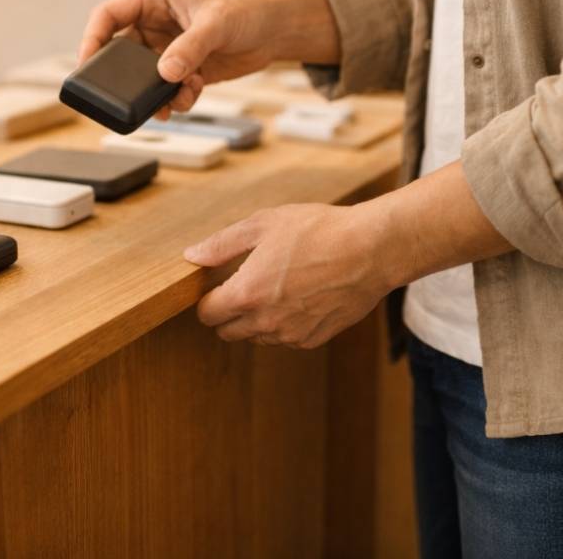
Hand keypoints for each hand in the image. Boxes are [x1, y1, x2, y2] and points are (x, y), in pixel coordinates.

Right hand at [78, 0, 339, 116]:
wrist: (275, 29)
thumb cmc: (247, 9)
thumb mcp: (217, 24)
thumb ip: (189, 47)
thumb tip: (164, 73)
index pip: (107, 16)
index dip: (91, 40)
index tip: (86, 66)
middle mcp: (153, 23)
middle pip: (119, 54)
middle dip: (125, 78)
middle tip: (128, 97)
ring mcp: (166, 48)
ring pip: (141, 77)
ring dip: (153, 93)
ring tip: (172, 101)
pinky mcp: (181, 69)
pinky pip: (165, 89)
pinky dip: (175, 97)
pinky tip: (194, 93)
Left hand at [184, 203, 392, 349]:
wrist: (370, 250)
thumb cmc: (317, 231)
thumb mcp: (263, 224)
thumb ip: (222, 244)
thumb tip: (192, 255)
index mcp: (248, 294)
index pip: (207, 314)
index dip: (207, 298)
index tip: (217, 283)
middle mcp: (267, 322)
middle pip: (226, 331)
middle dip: (227, 311)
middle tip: (242, 283)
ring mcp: (292, 334)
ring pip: (256, 336)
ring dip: (255, 319)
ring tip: (274, 285)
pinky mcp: (314, 339)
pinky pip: (285, 339)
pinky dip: (282, 323)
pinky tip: (296, 295)